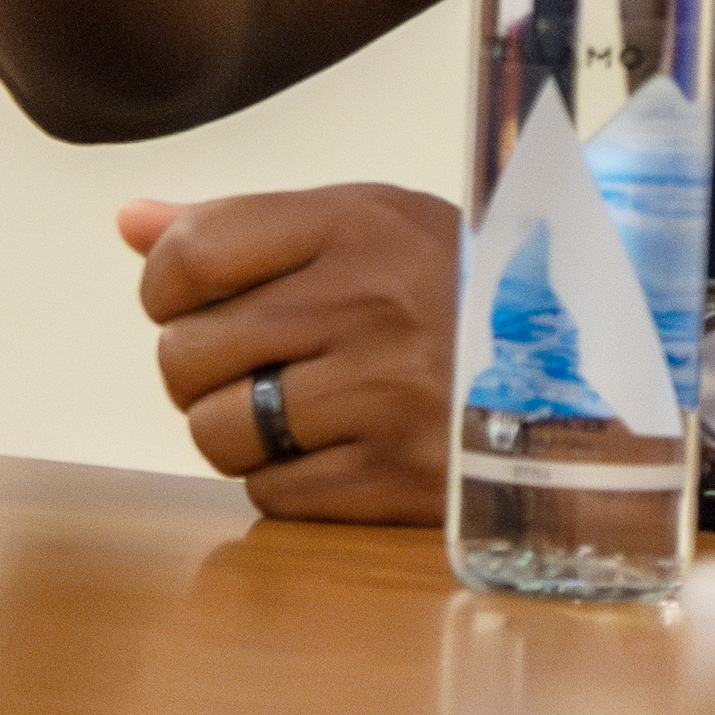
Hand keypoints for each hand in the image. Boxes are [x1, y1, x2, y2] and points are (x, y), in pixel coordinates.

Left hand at [123, 184, 456, 525]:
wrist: (587, 373)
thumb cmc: (456, 288)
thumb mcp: (367, 224)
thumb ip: (241, 225)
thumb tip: (127, 220)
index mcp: (359, 224)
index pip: (190, 255)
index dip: (166, 285)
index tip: (193, 298)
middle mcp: (369, 306)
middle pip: (185, 353)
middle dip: (199, 365)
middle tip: (252, 360)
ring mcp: (384, 398)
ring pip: (214, 432)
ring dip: (235, 428)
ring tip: (291, 407)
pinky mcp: (397, 482)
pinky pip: (269, 495)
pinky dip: (284, 479)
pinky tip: (334, 447)